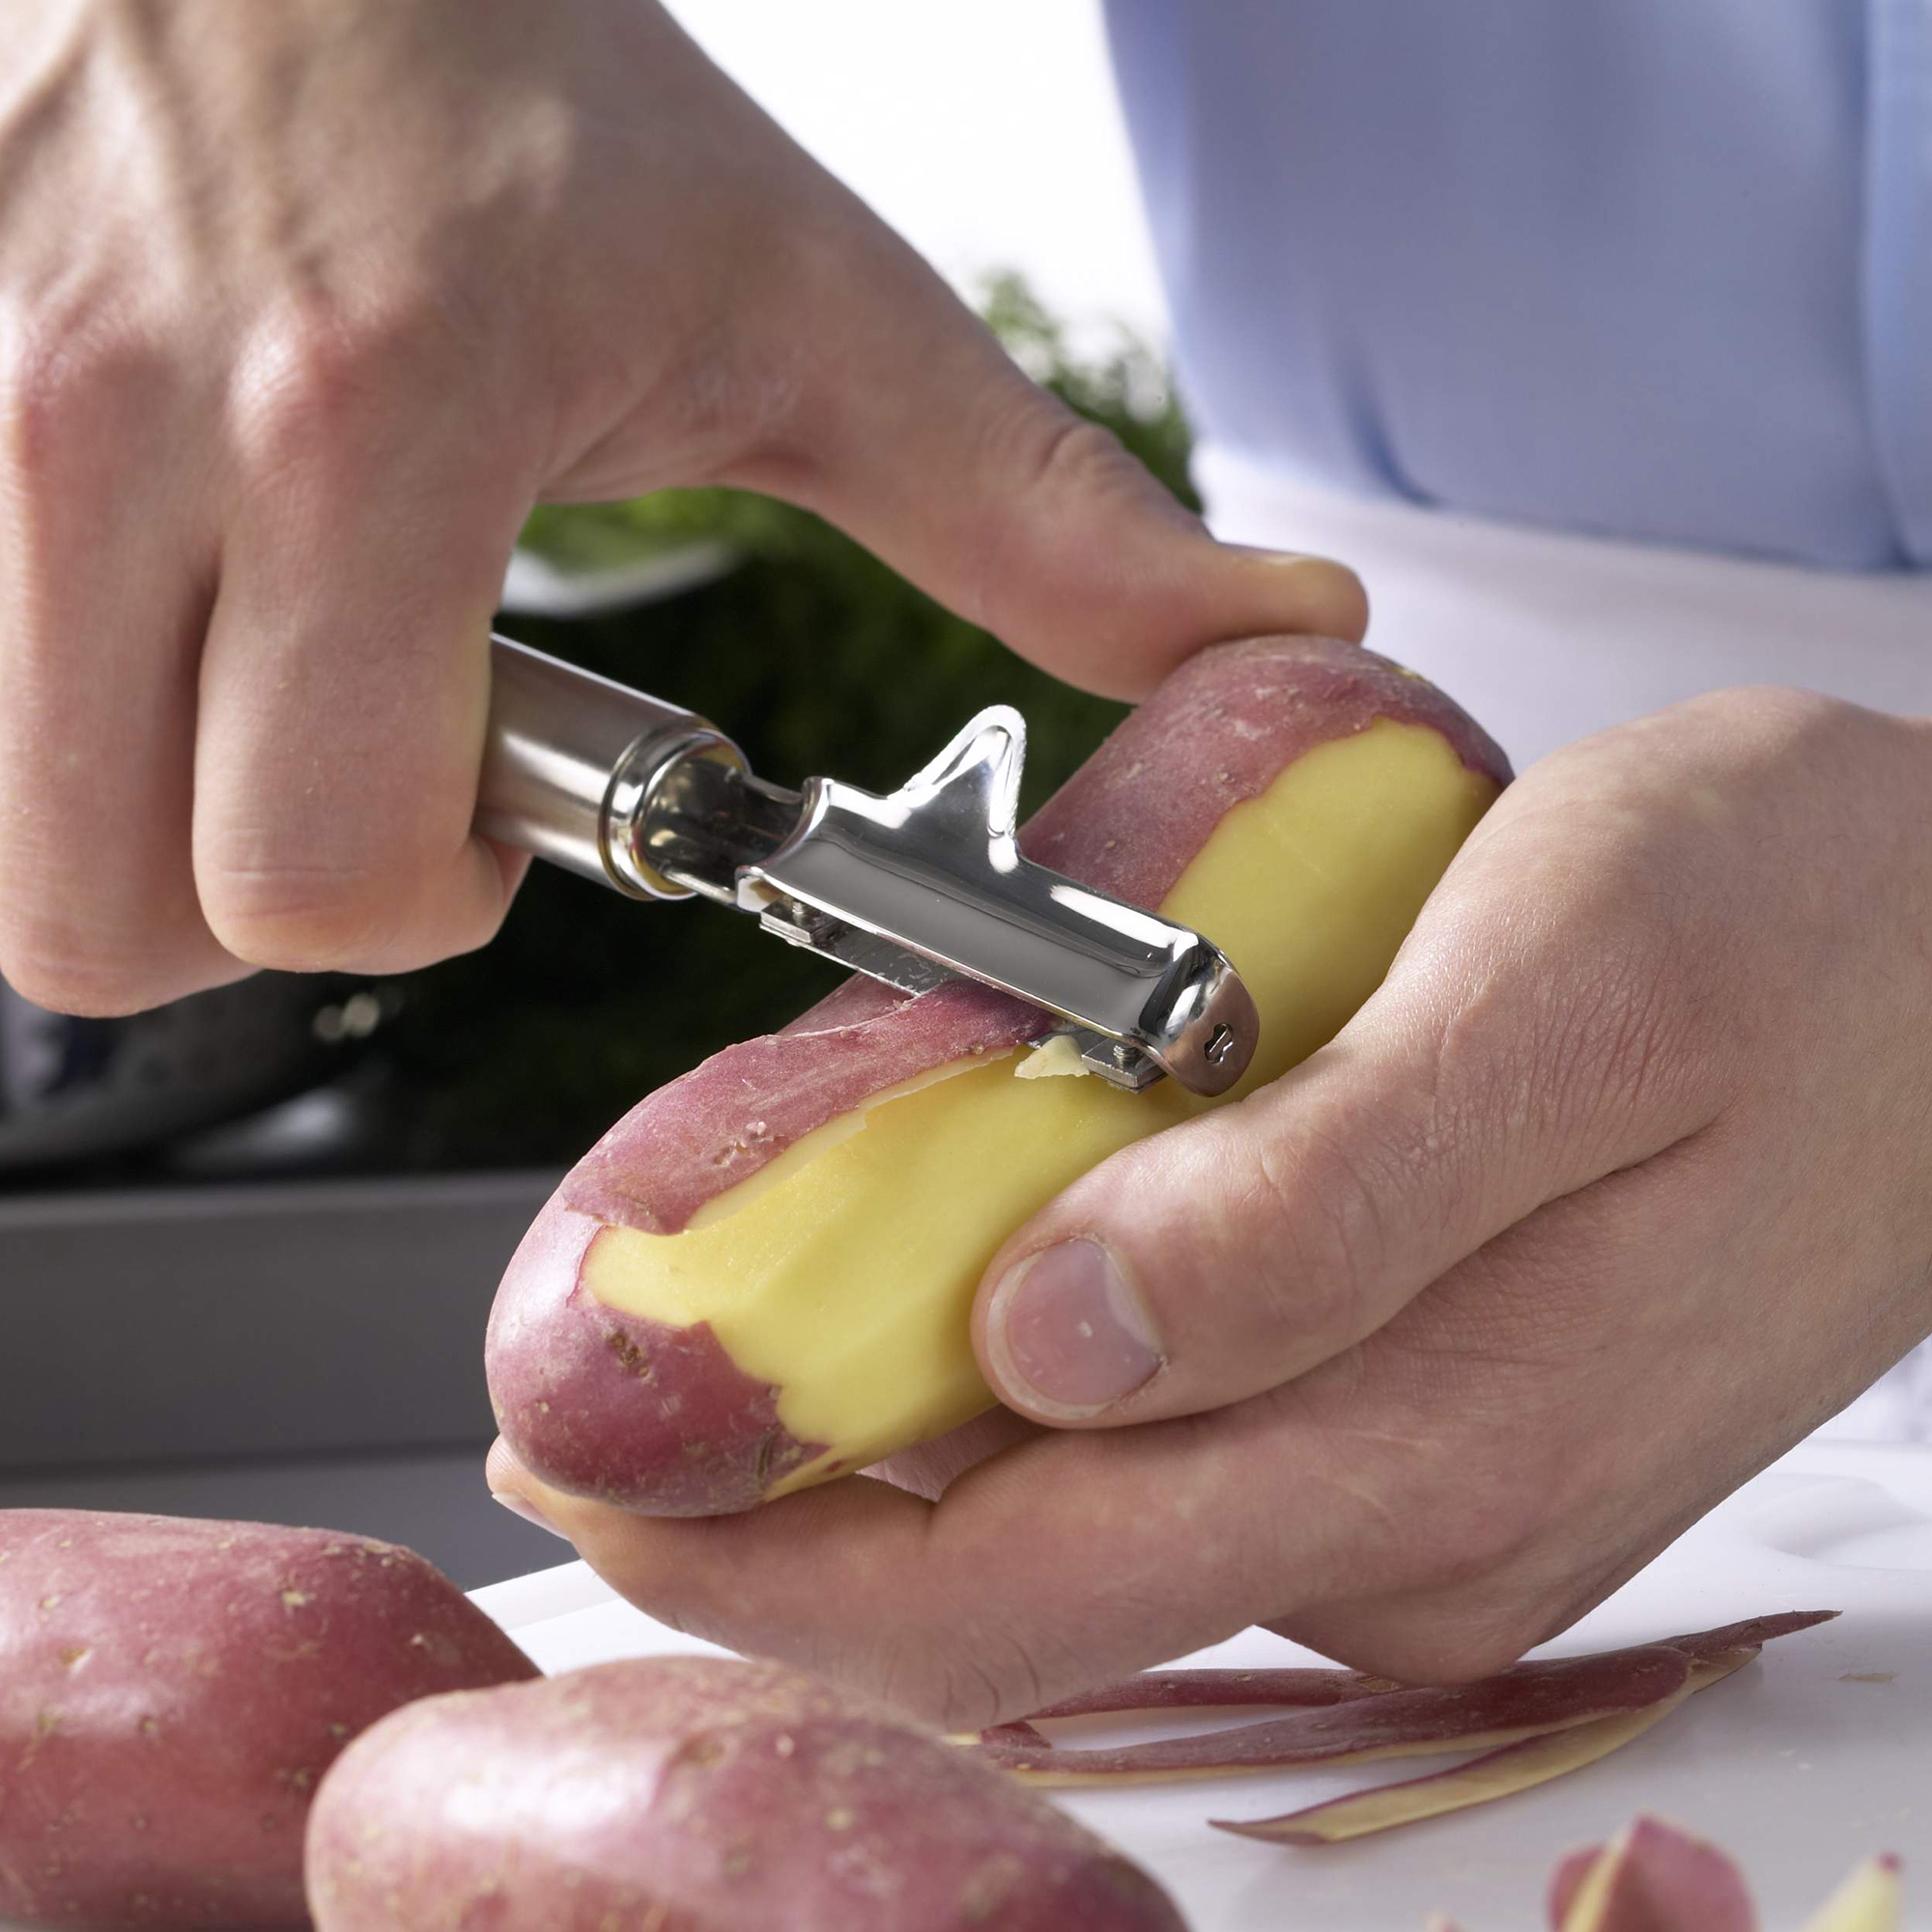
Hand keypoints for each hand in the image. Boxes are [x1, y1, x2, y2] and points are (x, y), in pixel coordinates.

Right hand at [0, 0, 1361, 1016]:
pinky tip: (177, 595)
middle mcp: (103, 427)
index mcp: (369, 428)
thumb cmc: (538, 85)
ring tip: (273, 665)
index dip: (418, 903)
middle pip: (97, 919)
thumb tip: (1269, 623)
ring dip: (146, 813)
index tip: (492, 812)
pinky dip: (64, 705)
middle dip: (266, 896)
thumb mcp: (812, 307)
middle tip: (373, 758)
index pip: (308, 875)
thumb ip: (1039, 511)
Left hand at [490, 685, 1931, 1726]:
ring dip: (891, 1421)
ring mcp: (1419, 1508)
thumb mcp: (1563, 993)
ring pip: (1075, 1519)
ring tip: (765, 1270)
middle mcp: (1409, 1537)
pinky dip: (1021, 1376)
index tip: (575, 1438)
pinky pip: (1164, 1456)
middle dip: (778, 1494)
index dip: (758, 1545)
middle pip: (1007, 1585)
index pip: (1009, 1591)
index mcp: (1435, 1451)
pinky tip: (965, 1254)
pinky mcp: (1426, 1444)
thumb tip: (1058, 1346)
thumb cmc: (1790, 924)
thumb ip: (1324, 1198)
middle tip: (621, 1347)